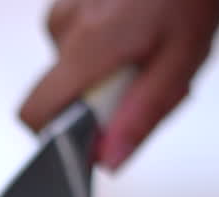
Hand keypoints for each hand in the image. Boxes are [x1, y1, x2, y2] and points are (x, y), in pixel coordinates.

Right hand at [19, 0, 218, 168]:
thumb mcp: (180, 63)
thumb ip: (142, 115)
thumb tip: (109, 158)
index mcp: (90, 46)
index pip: (37, 111)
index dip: (56, 136)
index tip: (89, 135)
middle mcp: (66, 25)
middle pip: (62, 92)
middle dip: (98, 99)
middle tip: (141, 77)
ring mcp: (65, 8)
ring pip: (72, 67)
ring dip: (104, 71)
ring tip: (143, 47)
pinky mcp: (69, 0)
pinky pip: (75, 42)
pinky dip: (103, 46)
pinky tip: (133, 29)